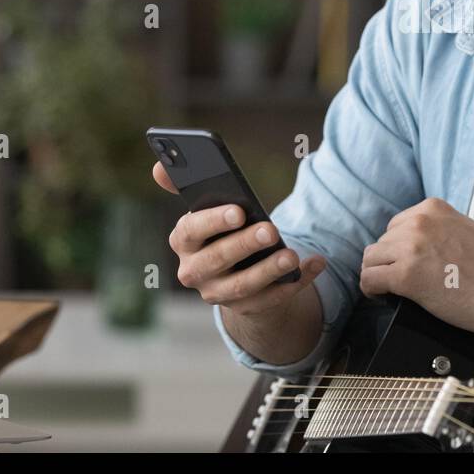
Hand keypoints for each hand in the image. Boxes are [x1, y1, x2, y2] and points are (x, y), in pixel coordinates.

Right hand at [153, 161, 326, 316]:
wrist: (231, 271)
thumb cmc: (219, 229)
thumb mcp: (205, 208)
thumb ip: (184, 185)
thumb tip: (159, 165)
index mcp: (183, 241)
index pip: (191, 231)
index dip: (213, 222)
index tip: (239, 211)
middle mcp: (194, 271)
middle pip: (218, 260)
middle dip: (245, 244)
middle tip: (271, 230)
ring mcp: (219, 293)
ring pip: (243, 286)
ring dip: (269, 271)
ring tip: (293, 256)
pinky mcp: (246, 308)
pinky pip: (272, 299)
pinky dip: (296, 282)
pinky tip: (314, 263)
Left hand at [358, 197, 473, 336]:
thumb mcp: (464, 228)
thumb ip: (438, 227)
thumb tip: (415, 239)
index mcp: (433, 208)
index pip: (395, 226)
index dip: (398, 248)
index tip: (405, 263)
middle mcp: (419, 223)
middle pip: (382, 242)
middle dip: (388, 262)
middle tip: (400, 281)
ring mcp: (412, 248)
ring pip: (371, 259)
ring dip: (378, 275)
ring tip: (390, 290)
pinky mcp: (406, 276)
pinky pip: (369, 279)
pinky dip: (371, 290)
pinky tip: (382, 297)